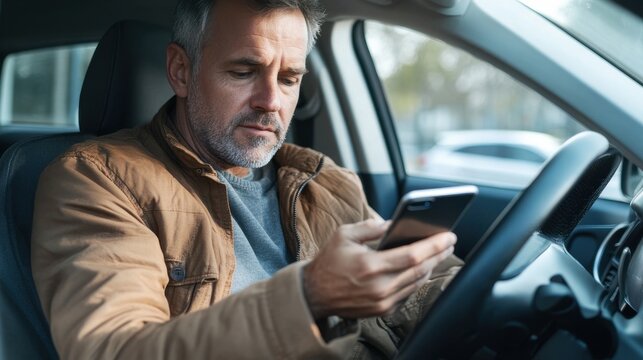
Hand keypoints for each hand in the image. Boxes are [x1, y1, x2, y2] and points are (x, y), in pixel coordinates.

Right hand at [302, 219, 455, 319]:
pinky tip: (422, 268)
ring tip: (439, 252)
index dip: (434, 244)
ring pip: (417, 282)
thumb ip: (371, 227)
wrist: (314, 294)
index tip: (448, 235)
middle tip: (450, 241)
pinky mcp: (382, 310)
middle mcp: (380, 286)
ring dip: (431, 266)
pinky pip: (407, 293)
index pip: (413, 254)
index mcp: (370, 265)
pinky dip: (417, 279)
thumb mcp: (344, 235)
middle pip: (421, 269)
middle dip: (439, 253)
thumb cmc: (328, 262)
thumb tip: (394, 223)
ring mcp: (382, 301)